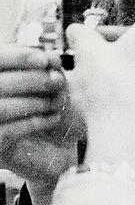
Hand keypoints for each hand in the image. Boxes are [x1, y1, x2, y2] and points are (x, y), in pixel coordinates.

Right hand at [0, 47, 77, 179]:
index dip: (18, 57)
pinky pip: (8, 132)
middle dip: (31, 79)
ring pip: (2, 107)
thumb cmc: (48, 111)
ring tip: (58, 100)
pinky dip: (33, 122)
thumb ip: (41, 65)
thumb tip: (56, 51)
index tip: (45, 59)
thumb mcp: (44, 83)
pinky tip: (53, 118)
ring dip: (34, 101)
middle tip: (59, 80)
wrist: (54, 154)